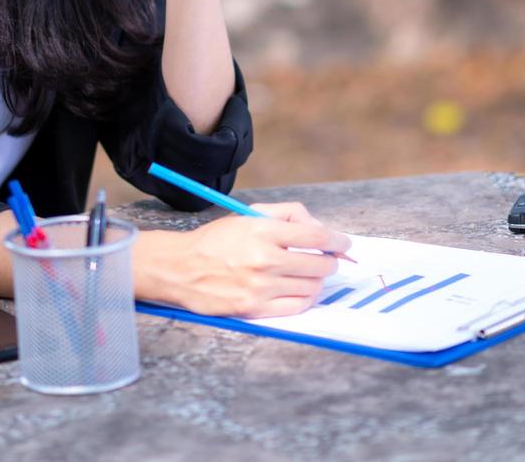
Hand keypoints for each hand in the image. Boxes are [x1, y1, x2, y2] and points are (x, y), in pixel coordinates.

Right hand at [134, 202, 352, 317]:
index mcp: (263, 232)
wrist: (181, 269)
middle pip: (320, 265)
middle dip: (330, 261)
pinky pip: (297, 307)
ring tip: (307, 274)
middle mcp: (264, 260)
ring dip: (317, 280)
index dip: (338, 241)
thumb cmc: (217, 240)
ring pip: (312, 287)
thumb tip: (319, 229)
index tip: (344, 244)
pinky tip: (300, 290)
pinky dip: (306, 298)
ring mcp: (260, 287)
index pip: (316, 238)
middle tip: (327, 259)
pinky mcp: (254, 309)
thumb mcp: (248, 214)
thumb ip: (287, 214)